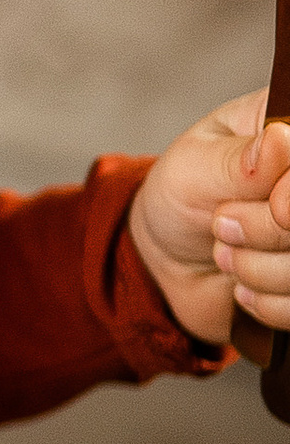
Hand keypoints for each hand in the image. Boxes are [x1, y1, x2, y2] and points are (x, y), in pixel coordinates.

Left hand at [129, 92, 289, 345]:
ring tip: (224, 253)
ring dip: (260, 269)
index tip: (278, 207)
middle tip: (221, 224)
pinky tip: (242, 286)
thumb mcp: (195, 167)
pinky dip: (267, 304)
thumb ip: (240, 161)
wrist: (166, 256)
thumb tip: (283, 140)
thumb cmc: (182, 195)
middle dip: (268, 231)